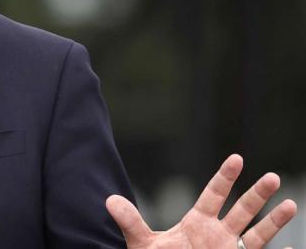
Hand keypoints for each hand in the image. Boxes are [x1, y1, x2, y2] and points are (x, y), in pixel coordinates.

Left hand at [107, 154, 297, 248]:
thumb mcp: (144, 245)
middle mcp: (218, 235)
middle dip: (256, 194)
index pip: (213, 195)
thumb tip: (109, 200)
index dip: (224, 178)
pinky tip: (295, 248)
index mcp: (197, 224)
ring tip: (290, 204)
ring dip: (274, 220)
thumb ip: (131, 222)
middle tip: (273, 176)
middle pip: (241, 210)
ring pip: (257, 234)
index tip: (236, 158)